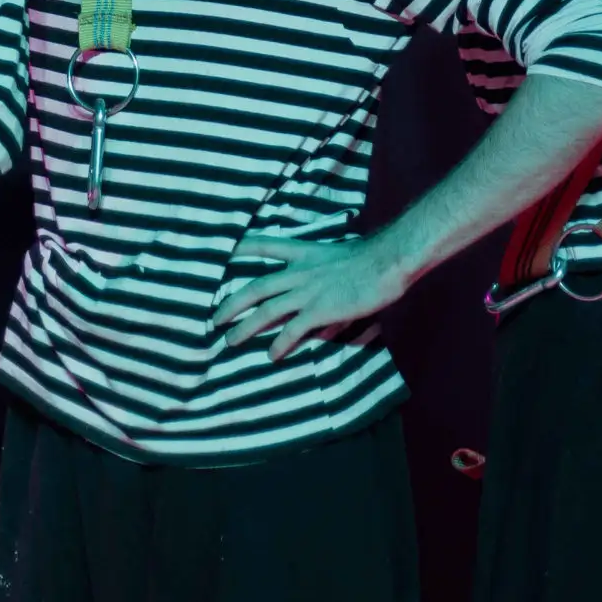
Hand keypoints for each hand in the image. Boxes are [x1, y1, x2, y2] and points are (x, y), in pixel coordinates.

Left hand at [210, 233, 411, 361]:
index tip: (224, 253)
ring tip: (230, 342)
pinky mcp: (320, 309)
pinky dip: (280, 344)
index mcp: (304, 252)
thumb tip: (323, 324)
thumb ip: (325, 286)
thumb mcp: (339, 262)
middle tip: (215, 319)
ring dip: (246, 328)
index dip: (241, 248)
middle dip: (232, 303)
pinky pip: (292, 330)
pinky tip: (272, 356)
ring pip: (266, 310)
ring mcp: (307, 291)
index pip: (264, 245)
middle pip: (256, 287)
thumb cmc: (370, 259)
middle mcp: (299, 271)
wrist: (386, 261)